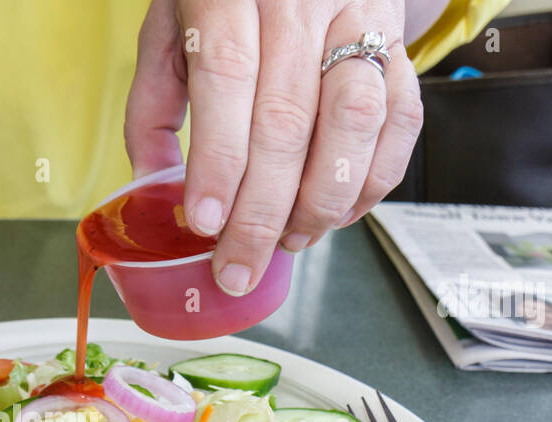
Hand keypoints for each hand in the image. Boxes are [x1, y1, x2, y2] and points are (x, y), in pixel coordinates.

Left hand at [125, 0, 422, 295]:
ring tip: (290, 242)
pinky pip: (400, 118)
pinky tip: (337, 214)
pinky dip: (372, 180)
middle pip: (286, 119)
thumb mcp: (168, 30)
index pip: (226, 80)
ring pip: (353, 121)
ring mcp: (357, 17)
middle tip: (237, 266)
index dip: (218, 161)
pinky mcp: (397, 41)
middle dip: (261, 212)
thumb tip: (151, 190)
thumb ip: (152, 105)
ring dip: (321, 200)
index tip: (204, 223)